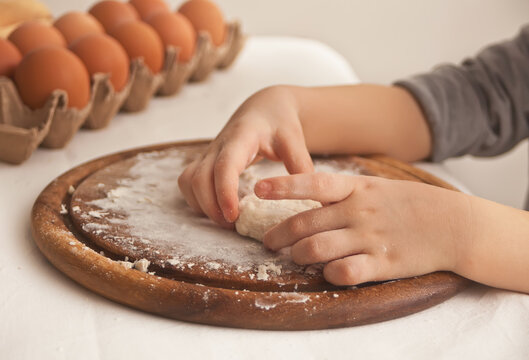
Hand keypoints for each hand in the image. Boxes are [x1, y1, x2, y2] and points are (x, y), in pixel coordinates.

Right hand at [178, 86, 312, 226]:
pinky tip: (215, 209)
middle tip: (233, 224)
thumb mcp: (295, 140)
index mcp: (241, 136)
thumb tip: (312, 199)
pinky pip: (187, 182)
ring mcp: (208, 152)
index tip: (233, 215)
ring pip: (189, 181)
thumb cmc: (281, 124)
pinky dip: (195, 199)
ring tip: (225, 219)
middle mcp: (219, 144)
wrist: (265, 108)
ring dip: (201, 204)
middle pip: (199, 178)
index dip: (224, 191)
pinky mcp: (204, 160)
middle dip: (211, 206)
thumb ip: (301, 166)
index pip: (224, 165)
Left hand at [255, 173, 471, 285]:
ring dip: (299, 256)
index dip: (283, 186)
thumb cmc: (408, 204)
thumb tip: (307, 198)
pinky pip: (344, 273)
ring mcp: (371, 238)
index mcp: (357, 188)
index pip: (313, 183)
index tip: (257, 188)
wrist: (453, 224)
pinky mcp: (383, 263)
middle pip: (305, 224)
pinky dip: (329, 274)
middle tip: (269, 243)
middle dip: (279, 235)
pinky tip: (327, 271)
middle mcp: (360, 211)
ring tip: (295, 257)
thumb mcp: (375, 188)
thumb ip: (343, 193)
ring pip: (317, 249)